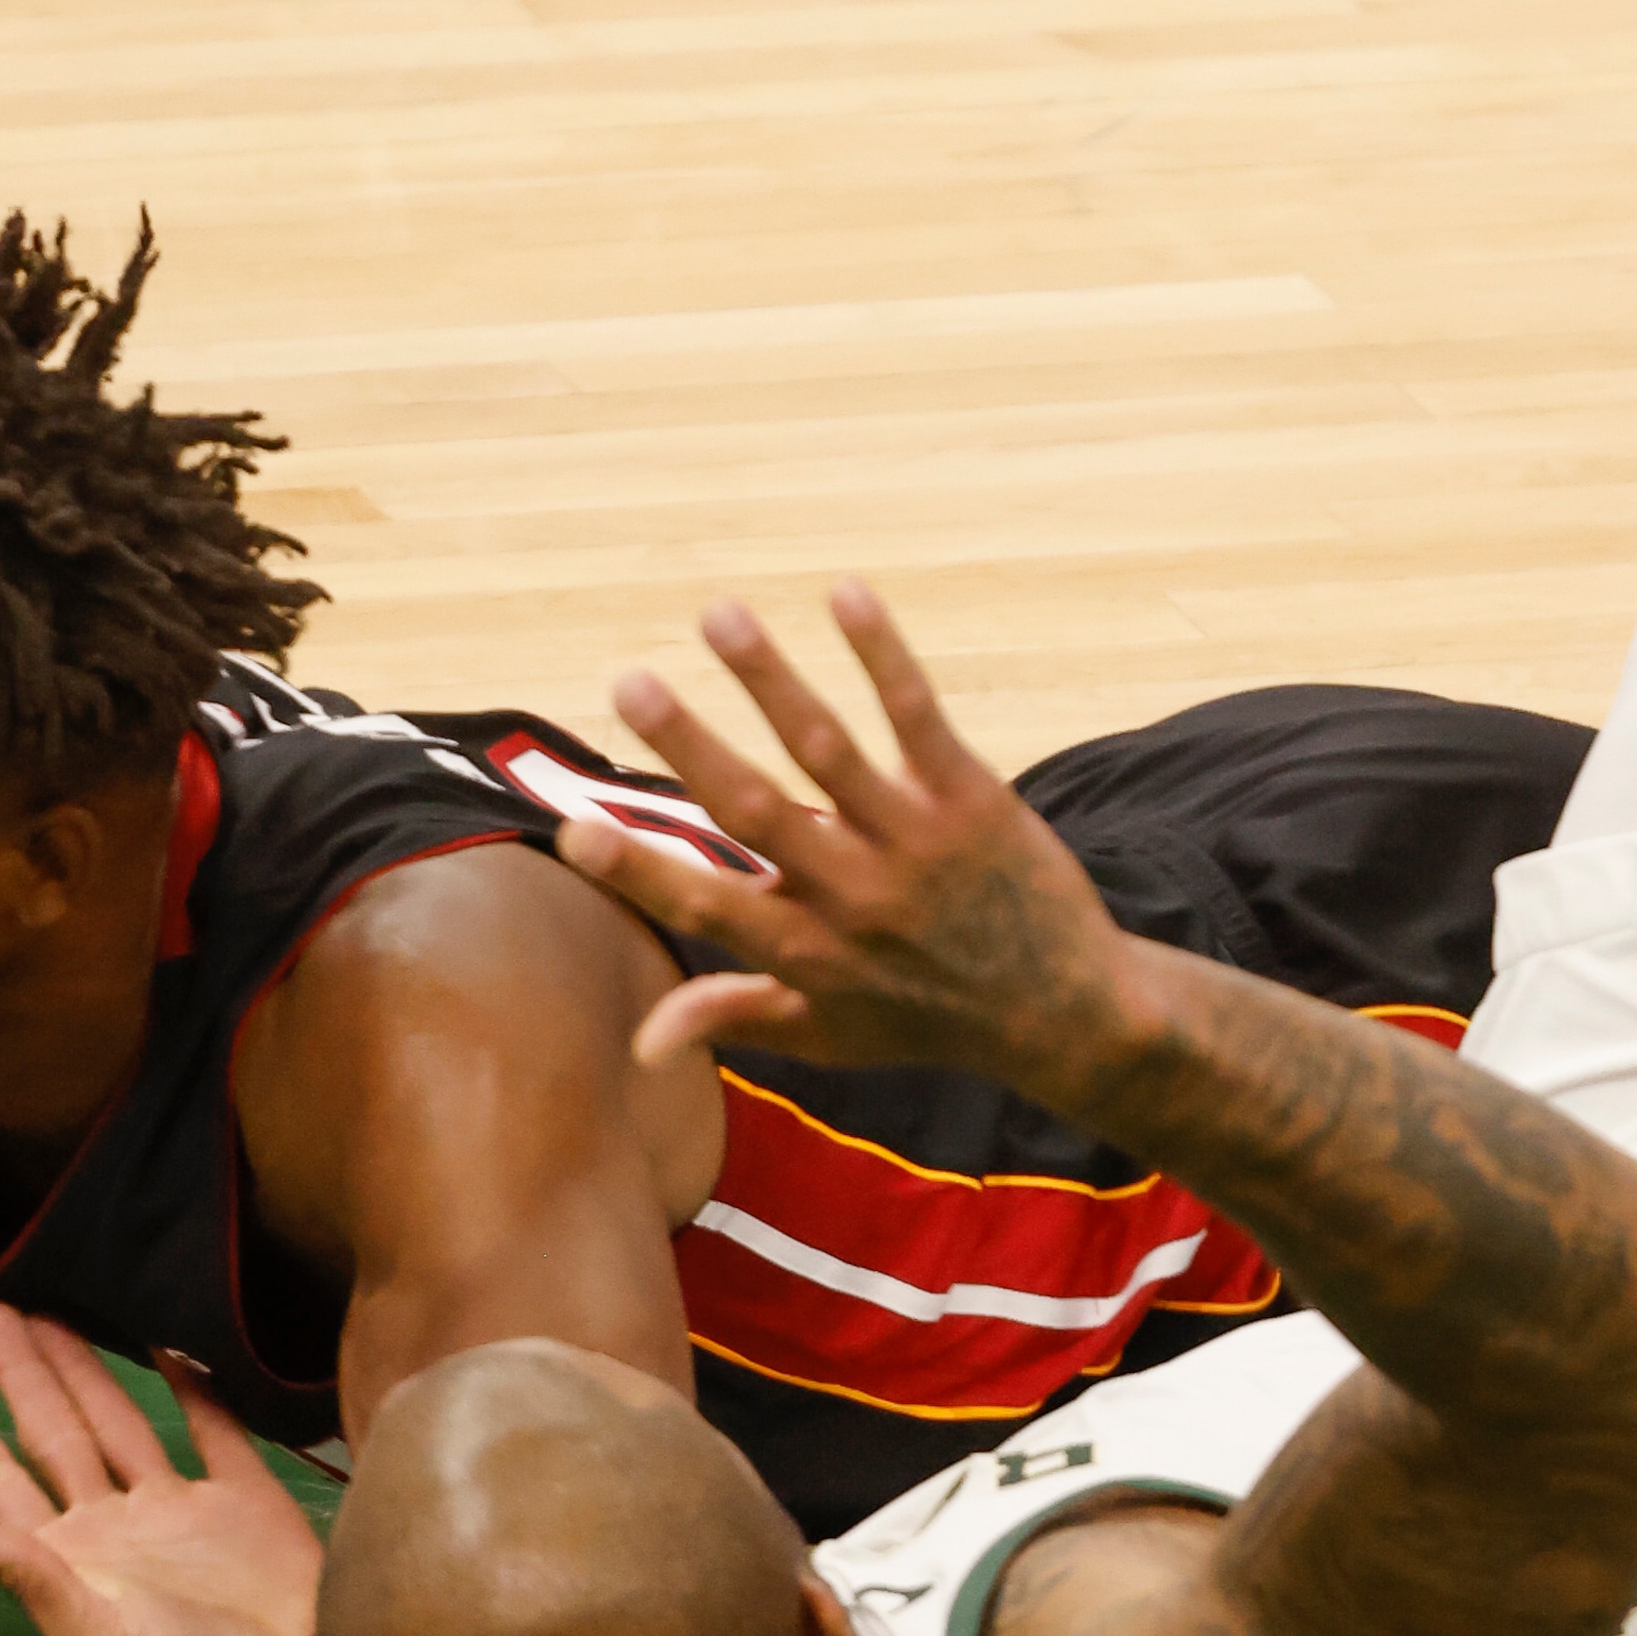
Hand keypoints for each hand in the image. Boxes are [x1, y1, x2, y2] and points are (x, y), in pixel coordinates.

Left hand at [0, 1306, 321, 1635]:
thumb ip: (29, 1581)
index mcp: (68, 1559)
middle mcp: (113, 1525)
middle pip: (52, 1435)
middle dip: (19, 1375)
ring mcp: (178, 1511)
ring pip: (118, 1423)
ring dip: (84, 1371)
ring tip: (51, 1312)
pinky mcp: (243, 1501)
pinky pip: (211, 1429)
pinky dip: (190, 1387)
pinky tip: (166, 1346)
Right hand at [560, 583, 1136, 1089]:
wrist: (1066, 1012)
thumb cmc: (928, 1019)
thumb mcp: (829, 1036)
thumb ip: (732, 1016)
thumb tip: (639, 1041)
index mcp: (806, 952)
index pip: (706, 908)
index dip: (638, 872)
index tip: (570, 827)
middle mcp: (853, 897)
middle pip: (756, 811)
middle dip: (689, 745)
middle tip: (629, 680)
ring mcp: (914, 845)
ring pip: (830, 752)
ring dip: (770, 678)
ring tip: (718, 614)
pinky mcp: (973, 802)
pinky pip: (919, 718)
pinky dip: (883, 655)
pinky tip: (844, 595)